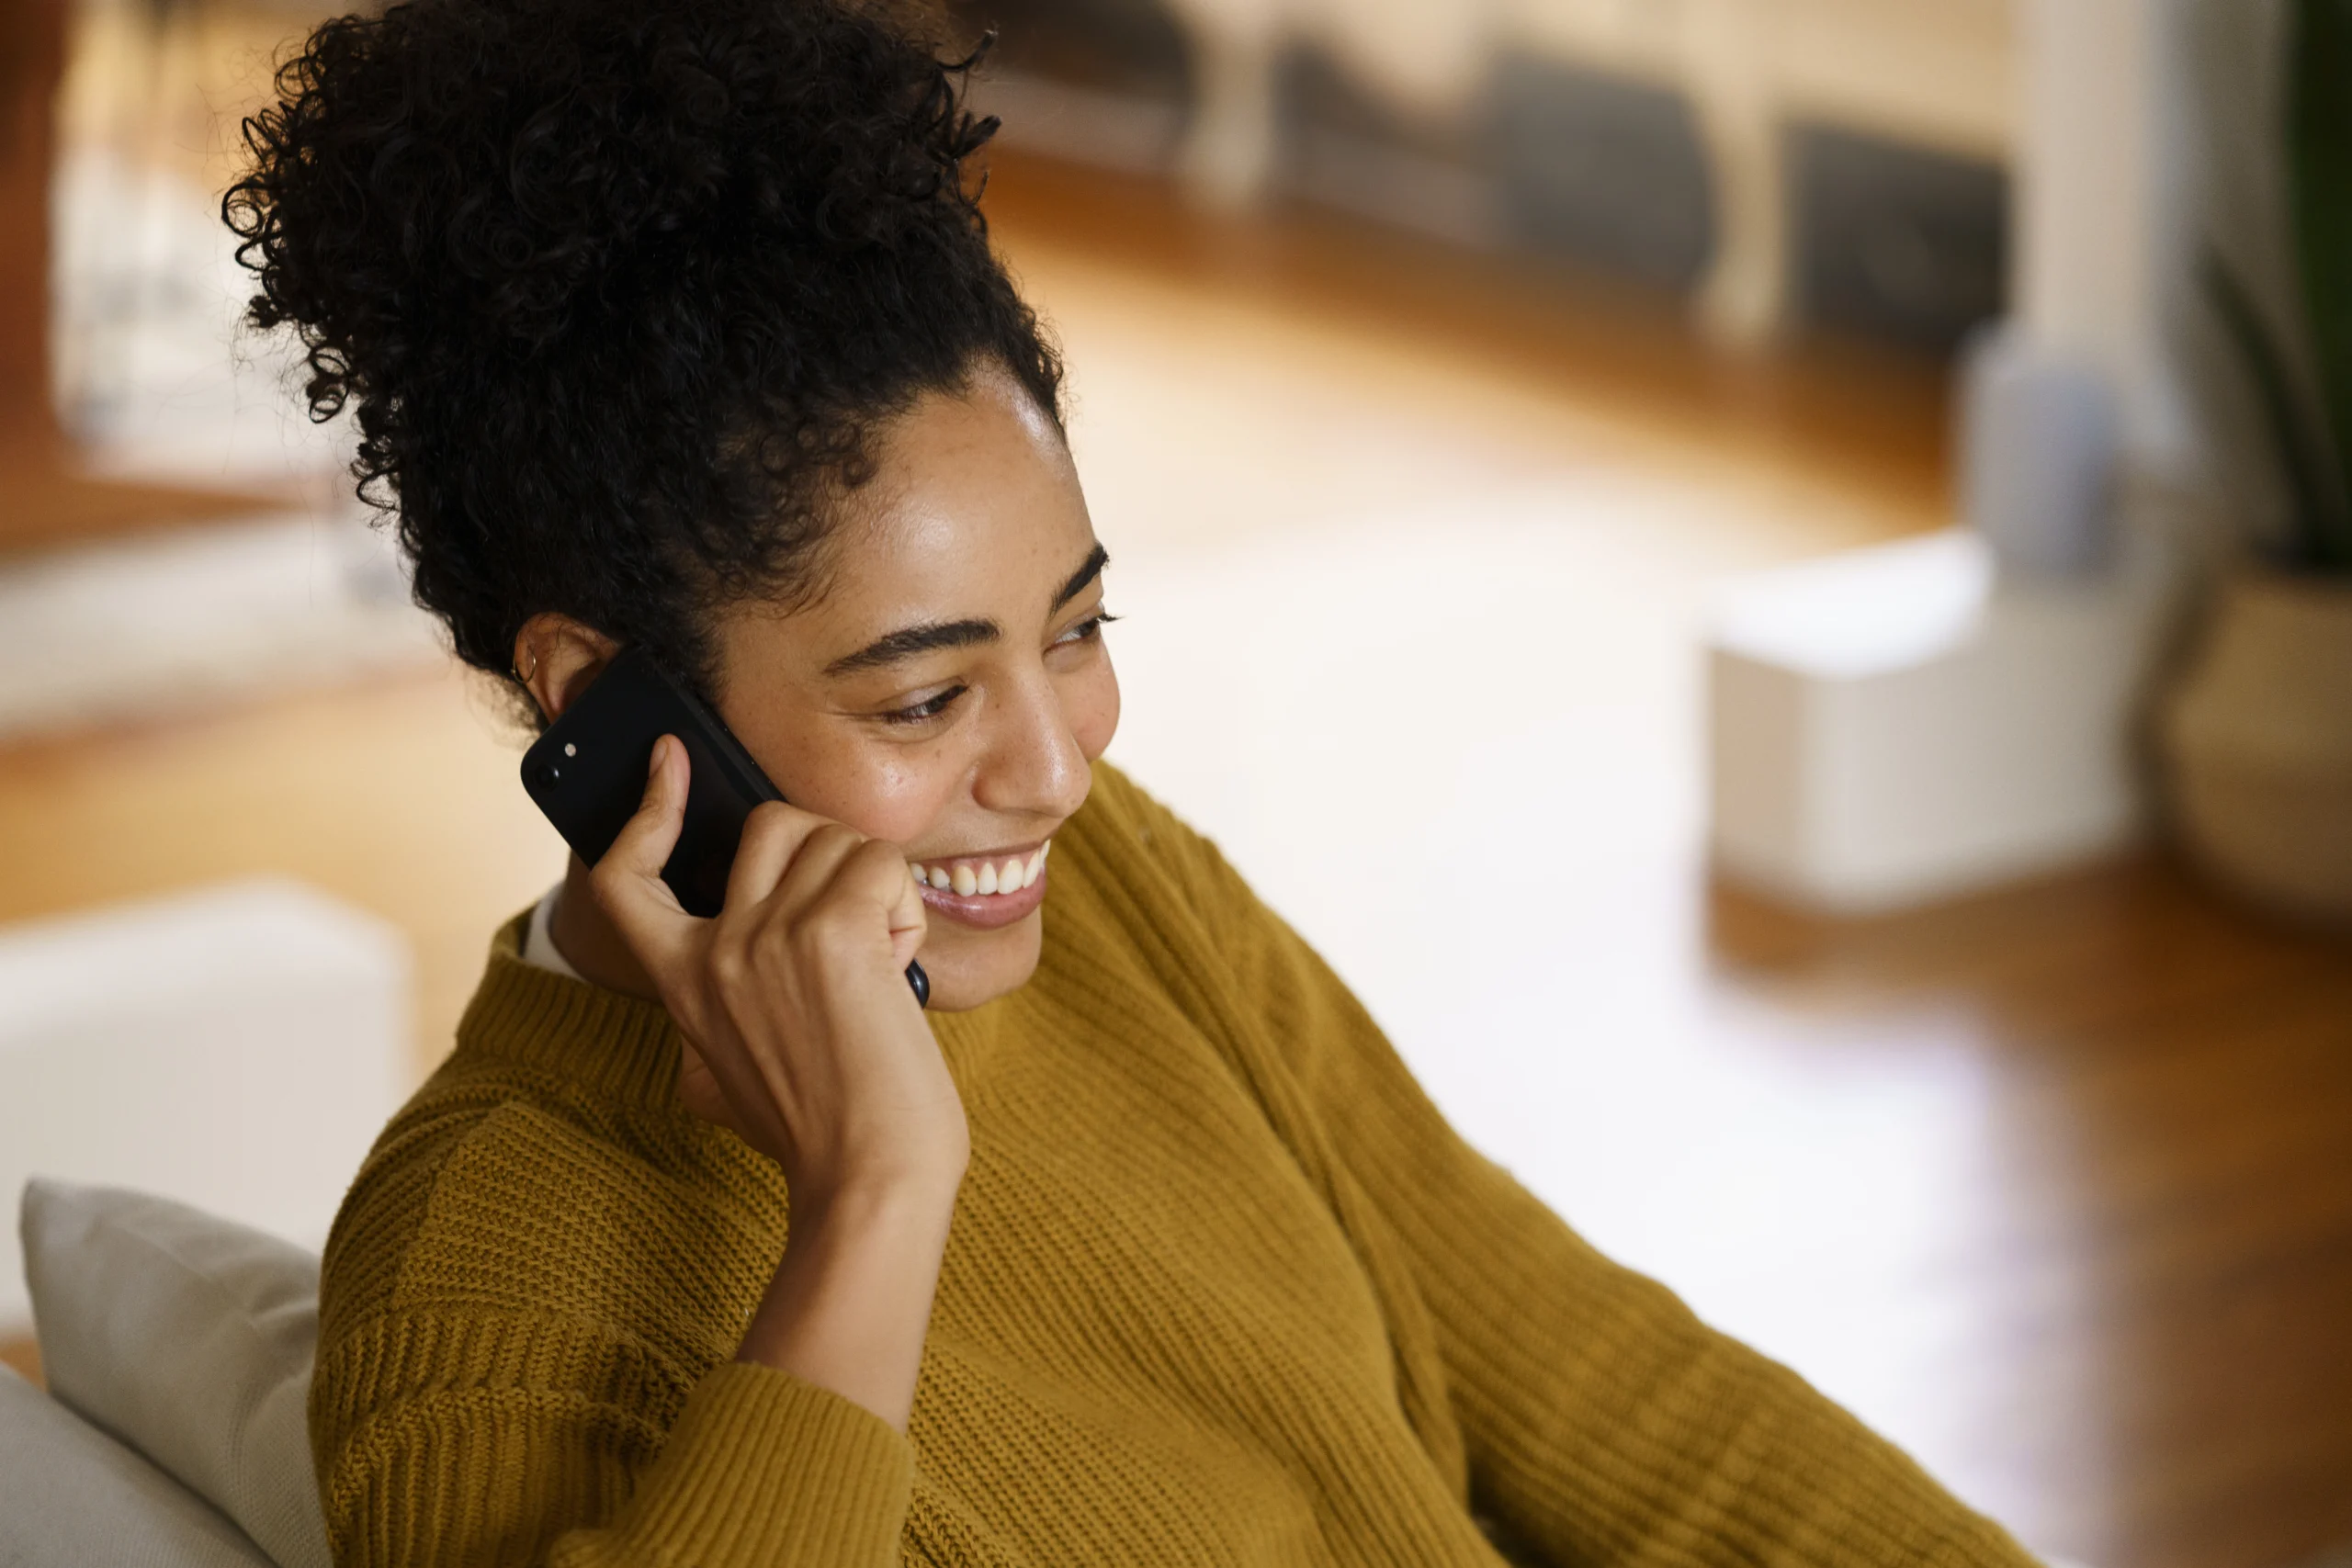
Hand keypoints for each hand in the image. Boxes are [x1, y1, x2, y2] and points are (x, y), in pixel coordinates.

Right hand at [591, 735, 968, 1204]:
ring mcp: (767, 937)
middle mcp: (715, 949)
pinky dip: (908, 908)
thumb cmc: (828, 1134)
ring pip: (837, 838)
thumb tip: (742, 974)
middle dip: (830, 855)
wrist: (869, 1182)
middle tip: (858, 932)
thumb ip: (730, 1006)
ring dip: (878, 889)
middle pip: (771, 824)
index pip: (628, 876)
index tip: (671, 761)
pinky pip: (883, 864)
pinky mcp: (832, 932)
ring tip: (880, 967)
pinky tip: (899, 972)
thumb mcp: (737, 1068)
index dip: (647, 810)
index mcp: (684, 981)